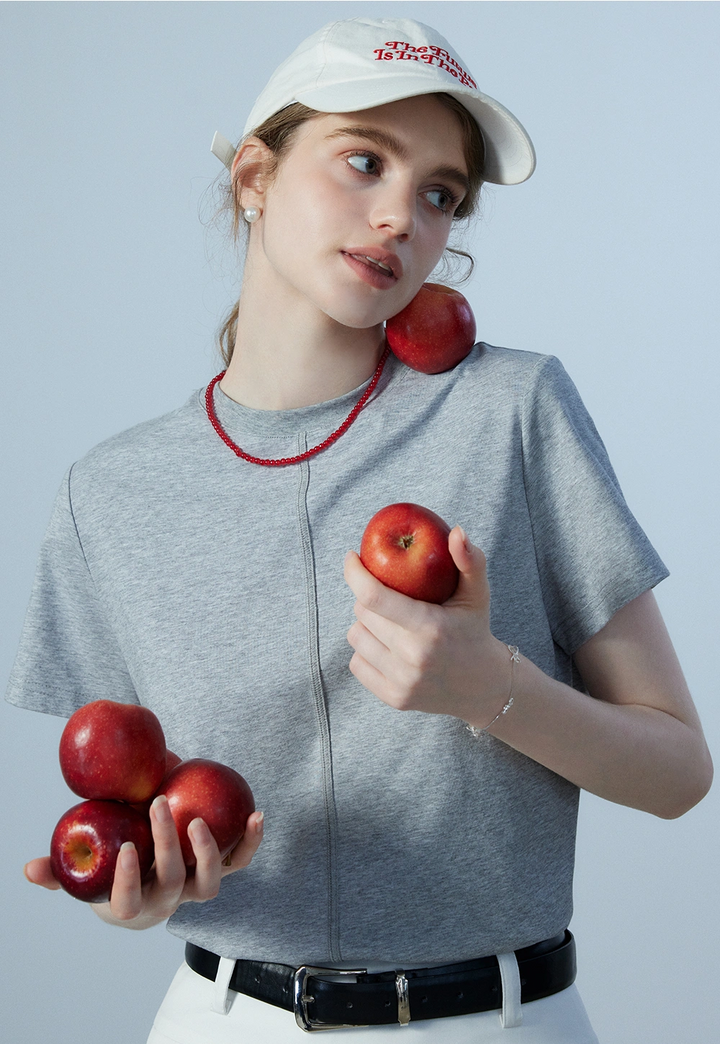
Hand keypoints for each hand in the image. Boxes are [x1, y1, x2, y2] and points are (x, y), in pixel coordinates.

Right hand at [23, 795, 263, 928]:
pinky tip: (256, 814)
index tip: (127, 849)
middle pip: (173, 882)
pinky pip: (239, 861)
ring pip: (211, 882)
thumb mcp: (87, 872)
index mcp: (135, 903)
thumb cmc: (115, 866)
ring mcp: (197, 888)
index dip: (130, 881)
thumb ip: (61, 870)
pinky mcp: (221, 871)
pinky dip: (250, 842)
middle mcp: (171, 899)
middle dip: (166, 846)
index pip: (131, 901)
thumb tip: (30, 868)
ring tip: (198, 818)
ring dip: (208, 851)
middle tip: (155, 804)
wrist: (153, 881)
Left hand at [344, 526, 509, 724]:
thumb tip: (455, 530)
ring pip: (355, 637)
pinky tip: (388, 647)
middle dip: (367, 597)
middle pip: (362, 614)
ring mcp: (403, 682)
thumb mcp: (477, 594)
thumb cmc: (474, 629)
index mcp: (430, 628)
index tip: (352, 557)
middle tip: (387, 596)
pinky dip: (366, 651)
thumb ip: (469, 560)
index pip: (374, 597)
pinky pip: (356, 664)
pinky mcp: (394, 699)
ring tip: (389, 622)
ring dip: (365, 624)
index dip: (355, 573)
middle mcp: (413, 658)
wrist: (485, 687)